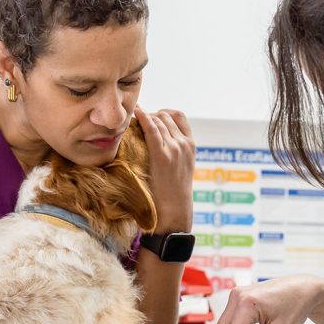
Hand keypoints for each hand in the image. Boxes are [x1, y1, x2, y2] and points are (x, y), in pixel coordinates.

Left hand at [134, 106, 194, 231]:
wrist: (174, 211)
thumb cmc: (173, 193)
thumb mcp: (181, 167)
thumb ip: (175, 151)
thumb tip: (157, 139)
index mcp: (192, 145)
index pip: (178, 116)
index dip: (163, 113)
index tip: (151, 119)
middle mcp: (185, 144)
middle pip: (165, 116)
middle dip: (150, 115)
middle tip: (136, 123)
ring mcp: (175, 148)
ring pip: (158, 120)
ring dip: (144, 118)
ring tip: (131, 123)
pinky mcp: (162, 155)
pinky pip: (152, 129)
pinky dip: (143, 118)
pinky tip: (135, 114)